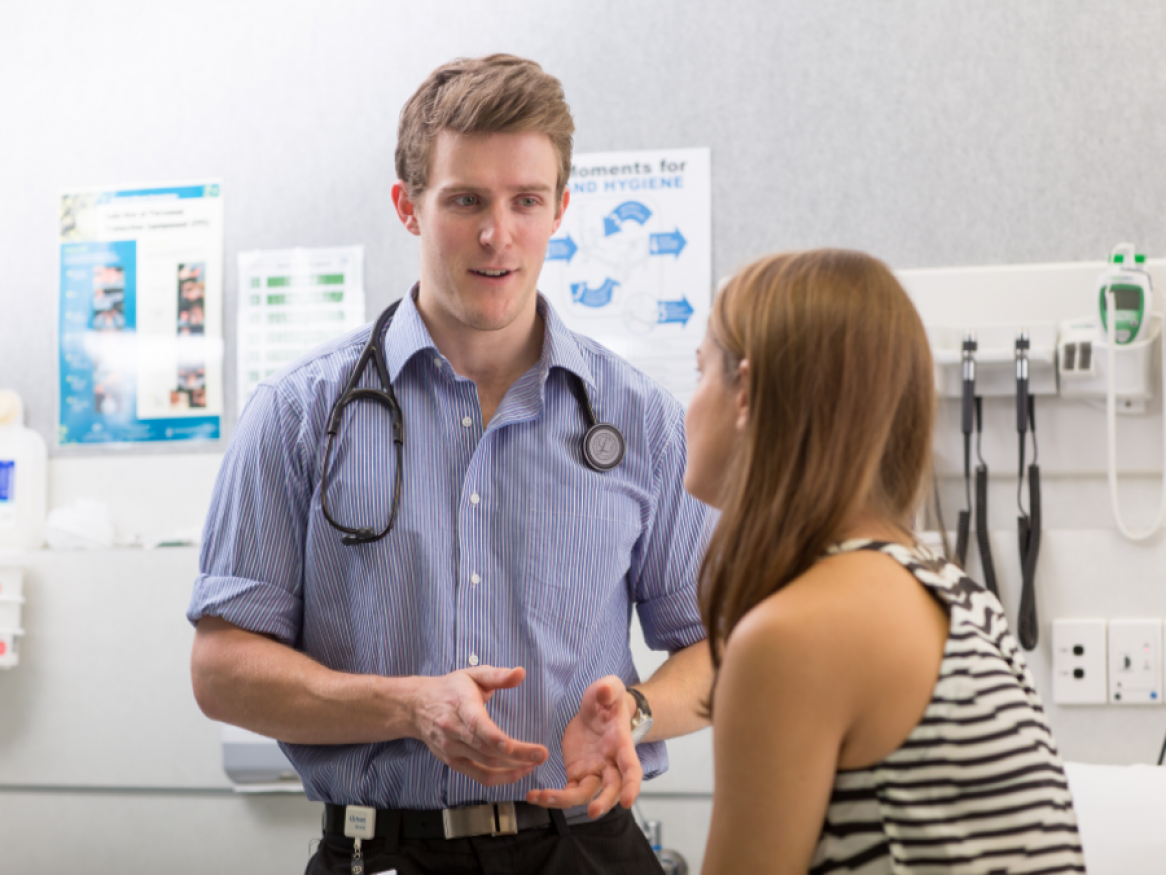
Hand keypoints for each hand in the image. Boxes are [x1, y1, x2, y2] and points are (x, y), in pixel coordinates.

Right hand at [409, 666, 547, 785]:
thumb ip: (497, 675)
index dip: (493, 737)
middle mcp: (453, 729)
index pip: (476, 724)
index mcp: (460, 704)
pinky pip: (479, 776)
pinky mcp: (452, 762)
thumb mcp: (472, 674)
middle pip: (486, 748)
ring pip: (485, 764)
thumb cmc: (450, 688)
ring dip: (512, 768)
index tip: (511, 745)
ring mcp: (451, 749)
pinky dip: (500, 778)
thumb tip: (521, 673)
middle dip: (516, 755)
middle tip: (541, 755)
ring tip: (535, 763)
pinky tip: (518, 772)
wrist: (416, 706)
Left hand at [525, 675, 641, 818]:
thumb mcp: (610, 688)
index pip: (631, 769)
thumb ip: (609, 689)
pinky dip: (551, 797)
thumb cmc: (607, 699)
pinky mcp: (576, 773)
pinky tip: (533, 795)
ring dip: (565, 801)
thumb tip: (605, 691)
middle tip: (592, 812)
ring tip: (542, 797)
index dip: (631, 786)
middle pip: (610, 789)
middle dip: (603, 802)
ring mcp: (593, 771)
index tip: (627, 802)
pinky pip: (566, 791)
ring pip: (584, 794)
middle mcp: (610, 764)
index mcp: (621, 745)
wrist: (597, 709)